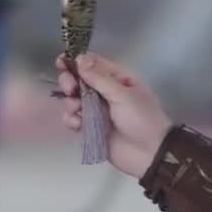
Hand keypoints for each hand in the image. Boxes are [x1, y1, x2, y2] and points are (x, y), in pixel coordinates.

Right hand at [57, 53, 173, 178]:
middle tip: (70, 89)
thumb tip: (79, 58)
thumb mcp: (122, 94)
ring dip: (70, 103)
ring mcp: (96, 111)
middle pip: (78, 80)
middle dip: (69, 82)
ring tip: (77, 110)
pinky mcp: (90, 128)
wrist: (149, 153)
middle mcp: (104, 93)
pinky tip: (79, 125)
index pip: (92, 64)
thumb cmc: (142, 119)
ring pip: (73, 100)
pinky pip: (73, 119)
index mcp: (116, 79)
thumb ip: (99, 77)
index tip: (61, 62)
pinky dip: (72, 120)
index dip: (76, 61)